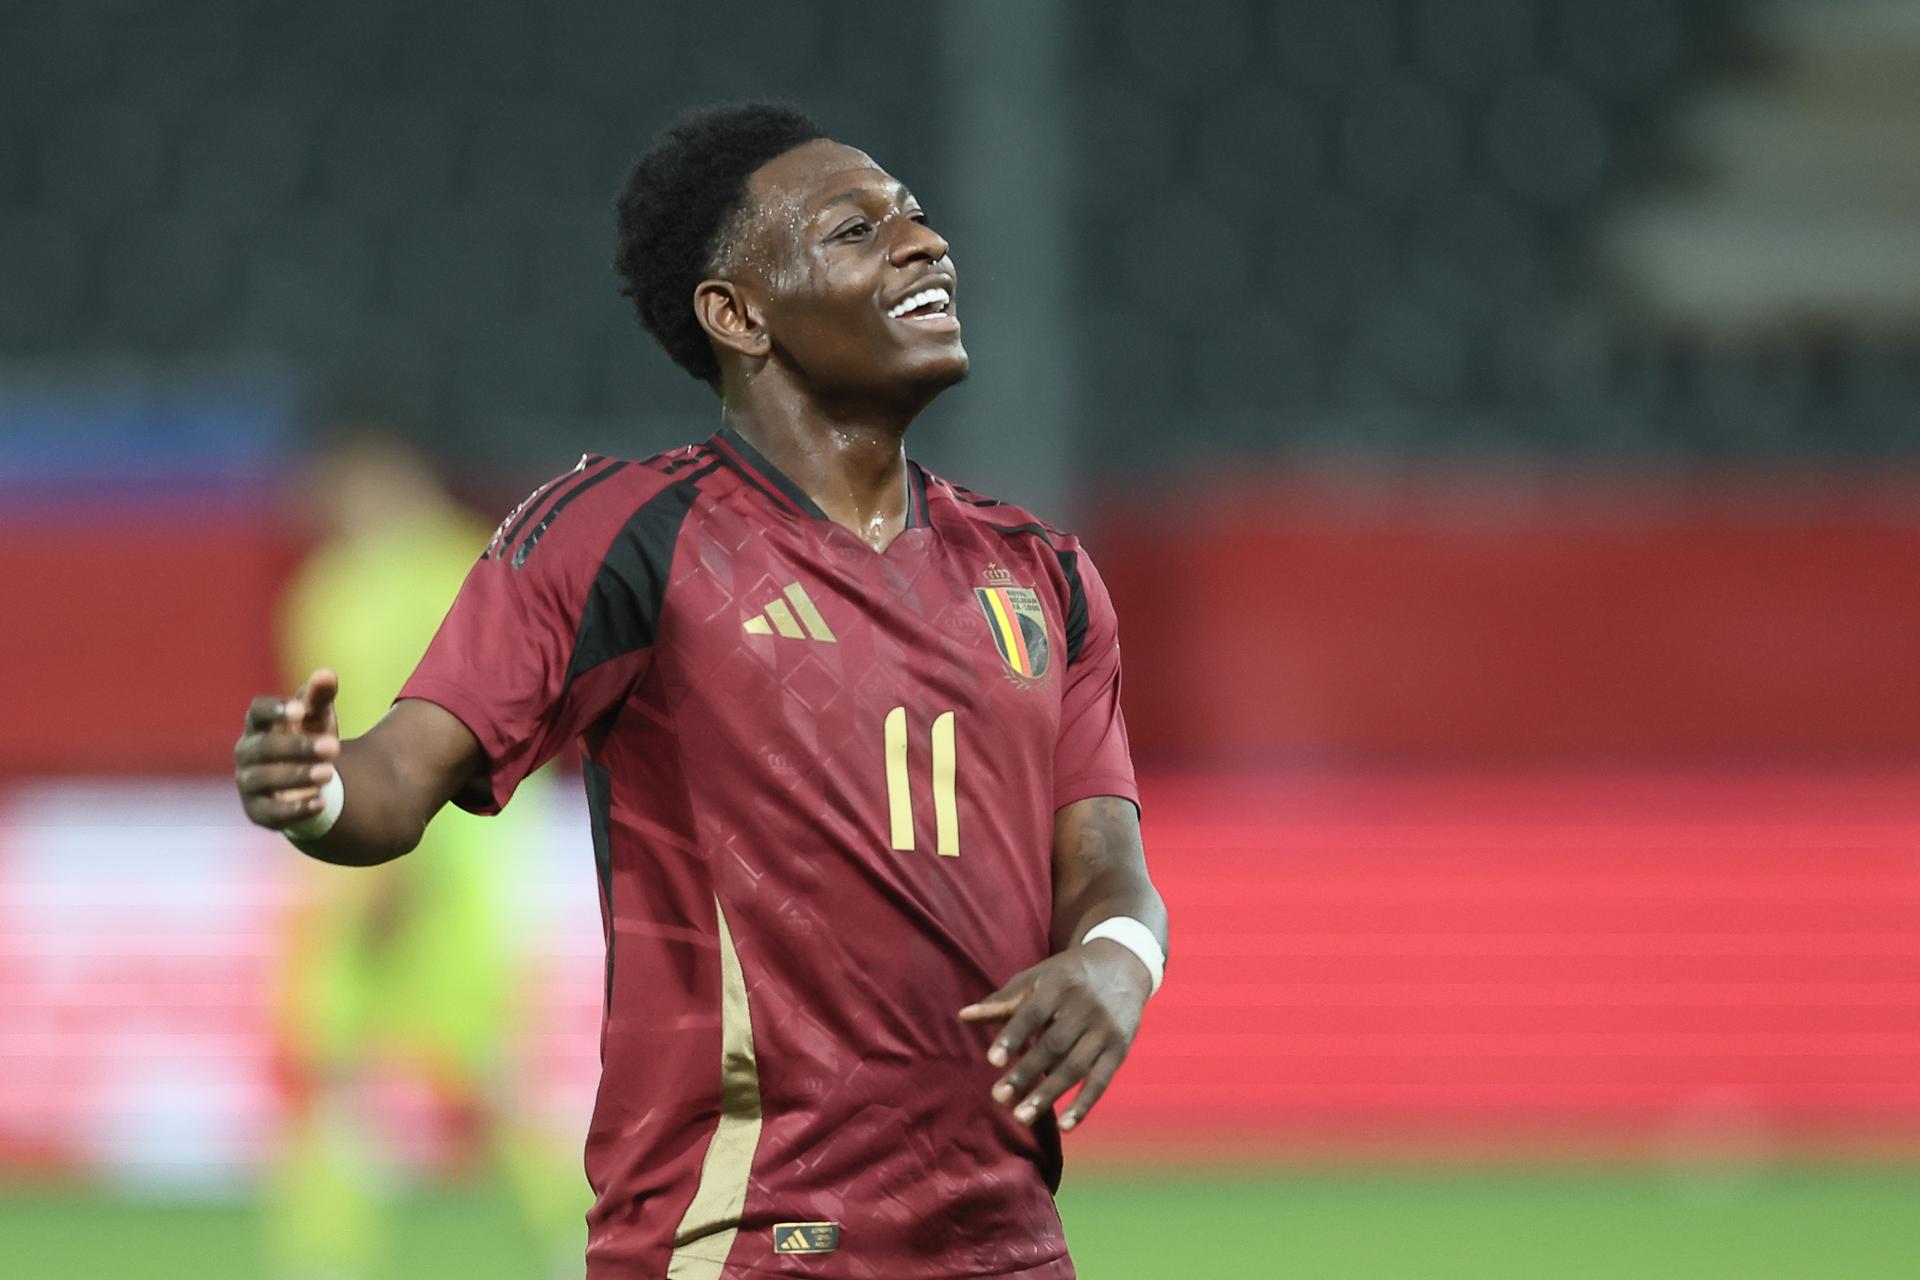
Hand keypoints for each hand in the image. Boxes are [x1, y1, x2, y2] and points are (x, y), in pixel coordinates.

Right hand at [234, 668, 341, 830]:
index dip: (273, 710)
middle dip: (297, 747)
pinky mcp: (258, 812)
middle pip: (263, 747)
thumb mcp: (319, 718)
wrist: (310, 782)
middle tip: (334, 746)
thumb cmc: (310, 738)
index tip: (299, 710)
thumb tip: (328, 674)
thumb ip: (320, 697)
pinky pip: (272, 813)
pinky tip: (320, 803)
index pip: (255, 712)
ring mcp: (249, 783)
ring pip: (264, 779)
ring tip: (329, 773)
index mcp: (259, 725)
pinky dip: (295, 809)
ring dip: (296, 775)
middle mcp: (247, 753)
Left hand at [958, 940, 1150, 1131]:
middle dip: (1026, 1073)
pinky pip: (1101, 1081)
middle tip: (998, 1097)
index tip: (992, 1060)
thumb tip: (962, 1016)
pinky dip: (1084, 1105)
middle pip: (1054, 1045)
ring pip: (1076, 1067)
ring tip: (1021, 1117)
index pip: (1033, 1013)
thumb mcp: (1036, 978)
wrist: (1123, 964)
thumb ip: (1002, 1001)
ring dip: (1049, 1095)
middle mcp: (1086, 1007)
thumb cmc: (1067, 976)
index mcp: (1059, 985)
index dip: (1013, 1036)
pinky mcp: (1120, 1050)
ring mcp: (1105, 1030)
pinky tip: (1065, 1126)